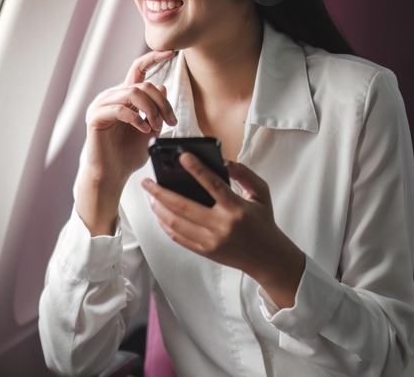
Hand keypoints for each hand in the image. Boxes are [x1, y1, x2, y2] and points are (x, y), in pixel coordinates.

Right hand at [76, 50, 177, 235]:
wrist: (111, 175)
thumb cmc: (128, 154)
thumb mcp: (150, 130)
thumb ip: (155, 110)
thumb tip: (163, 87)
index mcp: (125, 97)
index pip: (138, 70)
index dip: (153, 58)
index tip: (171, 52)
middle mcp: (112, 97)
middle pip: (143, 84)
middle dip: (162, 102)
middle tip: (171, 121)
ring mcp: (102, 106)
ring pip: (132, 93)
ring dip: (151, 109)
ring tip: (157, 126)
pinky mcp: (96, 118)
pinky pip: (120, 109)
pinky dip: (136, 119)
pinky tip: (144, 131)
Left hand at [141, 154, 304, 308]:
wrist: (267, 258)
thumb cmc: (263, 222)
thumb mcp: (261, 194)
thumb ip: (244, 174)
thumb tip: (224, 161)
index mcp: (236, 209)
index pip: (213, 185)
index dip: (196, 169)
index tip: (182, 156)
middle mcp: (221, 226)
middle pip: (183, 206)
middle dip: (160, 192)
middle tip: (147, 180)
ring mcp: (211, 241)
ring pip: (175, 223)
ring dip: (158, 207)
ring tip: (149, 194)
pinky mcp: (204, 251)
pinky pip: (177, 237)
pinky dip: (164, 224)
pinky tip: (159, 212)